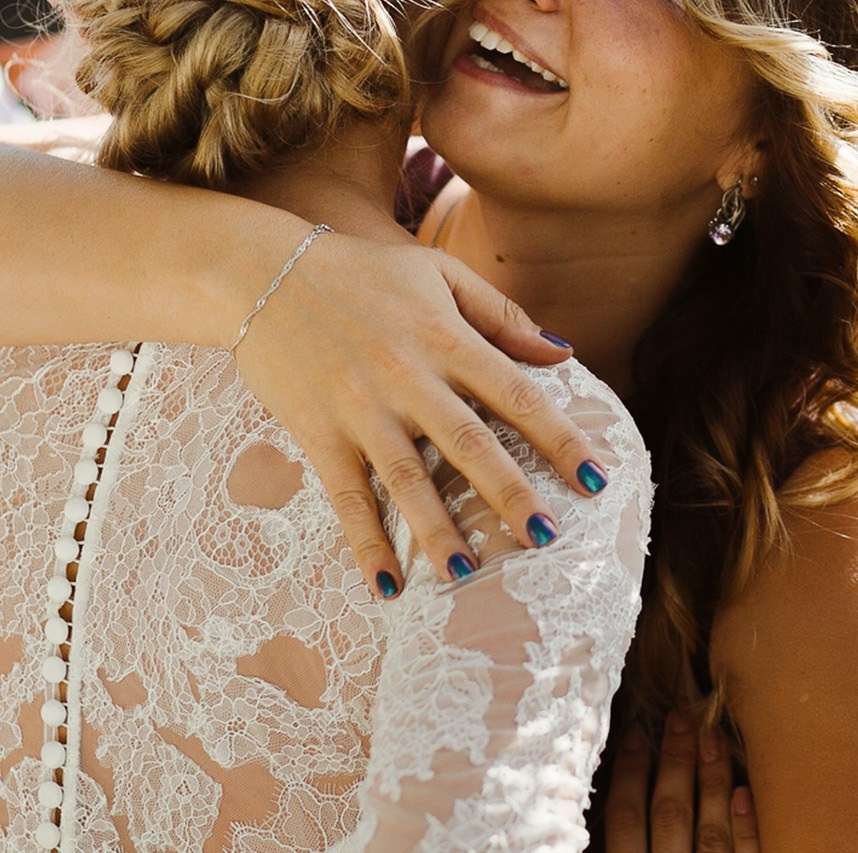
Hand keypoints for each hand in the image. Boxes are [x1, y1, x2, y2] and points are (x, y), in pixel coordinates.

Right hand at [233, 227, 606, 593]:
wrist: (262, 272)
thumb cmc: (362, 272)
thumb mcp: (439, 272)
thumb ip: (502, 314)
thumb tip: (564, 352)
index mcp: (445, 336)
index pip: (516, 394)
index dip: (559, 439)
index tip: (596, 479)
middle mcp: (407, 376)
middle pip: (468, 443)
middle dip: (509, 493)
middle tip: (546, 537)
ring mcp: (360, 408)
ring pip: (407, 479)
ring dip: (437, 531)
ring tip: (467, 577)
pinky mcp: (318, 433)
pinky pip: (346, 496)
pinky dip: (365, 543)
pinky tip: (386, 586)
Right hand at [603, 713, 758, 852]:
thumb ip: (623, 843)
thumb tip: (621, 796)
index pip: (625, 819)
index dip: (628, 773)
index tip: (635, 731)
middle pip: (670, 814)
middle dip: (675, 761)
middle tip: (681, 715)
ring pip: (710, 832)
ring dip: (712, 780)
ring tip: (715, 737)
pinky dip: (745, 827)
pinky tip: (745, 792)